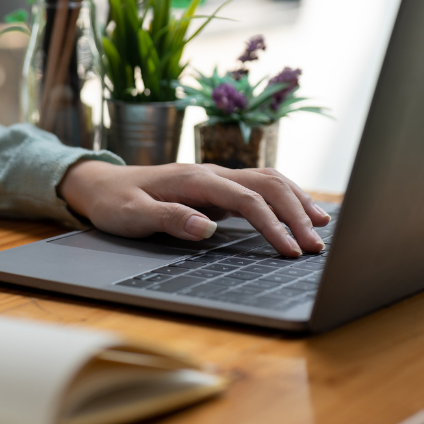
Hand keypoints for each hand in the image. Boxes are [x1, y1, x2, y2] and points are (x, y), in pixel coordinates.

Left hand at [57, 161, 330, 257]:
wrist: (101, 185)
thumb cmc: (115, 203)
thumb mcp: (133, 215)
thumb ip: (170, 218)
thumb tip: (207, 228)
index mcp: (194, 179)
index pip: (246, 199)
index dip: (272, 224)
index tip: (289, 250)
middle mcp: (211, 173)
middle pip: (267, 185)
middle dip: (296, 213)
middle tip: (316, 246)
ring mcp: (215, 179)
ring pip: (268, 181)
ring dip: (296, 202)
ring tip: (322, 227)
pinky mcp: (216, 189)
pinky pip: (258, 188)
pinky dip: (283, 199)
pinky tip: (299, 213)